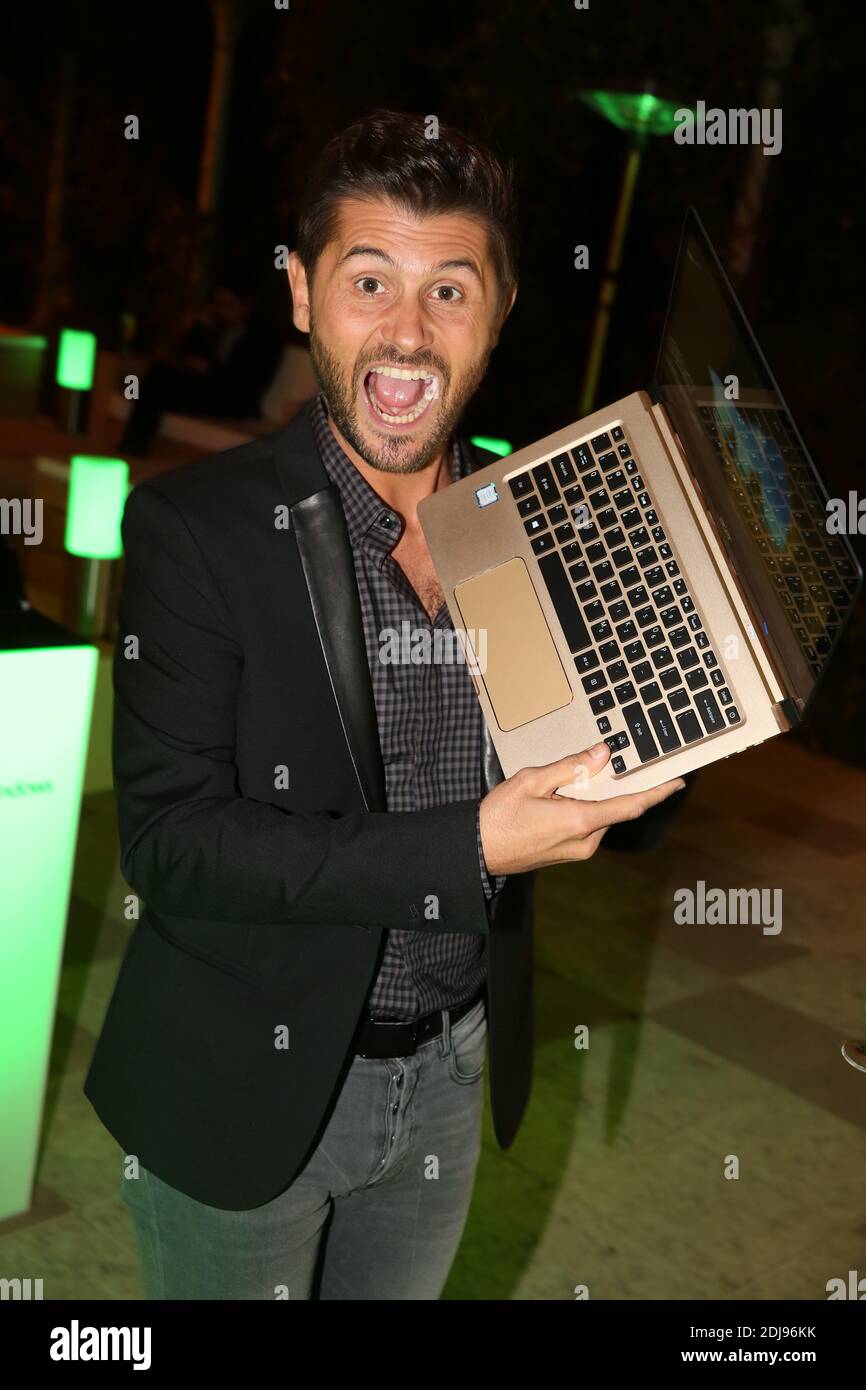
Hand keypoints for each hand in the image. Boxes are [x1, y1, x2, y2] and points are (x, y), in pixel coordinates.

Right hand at [479, 741, 685, 875]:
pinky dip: (587, 808)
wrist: (477, 850)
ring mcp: (577, 850)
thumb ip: (570, 767)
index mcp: (580, 821)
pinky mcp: (567, 853)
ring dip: (599, 798)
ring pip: (600, 817)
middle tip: (617, 763)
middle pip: (615, 809)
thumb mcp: (532, 781)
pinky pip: (588, 826)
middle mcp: (585, 840)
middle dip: (619, 787)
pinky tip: (569, 795)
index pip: (631, 805)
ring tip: (580, 778)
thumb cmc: (499, 816)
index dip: (657, 793)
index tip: (677, 782)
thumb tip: (602, 754)